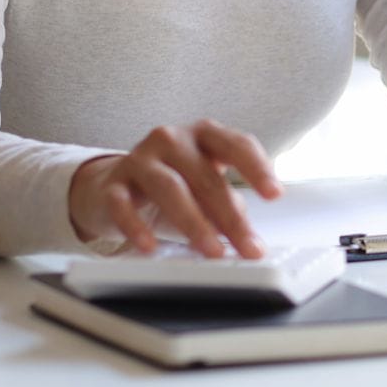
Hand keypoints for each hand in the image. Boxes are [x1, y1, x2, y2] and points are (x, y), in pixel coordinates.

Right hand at [68, 120, 282, 256]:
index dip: (258, 168)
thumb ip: (227, 206)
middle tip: (248, 247)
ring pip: (170, 187)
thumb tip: (248, 237)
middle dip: (231, 216)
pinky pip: (123, 204)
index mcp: (204, 135)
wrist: (110, 185)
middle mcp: (173, 139)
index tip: (275, 194)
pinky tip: (150, 247)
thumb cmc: (171, 184)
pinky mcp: (112, 184)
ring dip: (194, 222)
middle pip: (206, 175)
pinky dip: (137, 226)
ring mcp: (140, 158)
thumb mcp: (204, 189)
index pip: (237, 144)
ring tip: (212, 251)